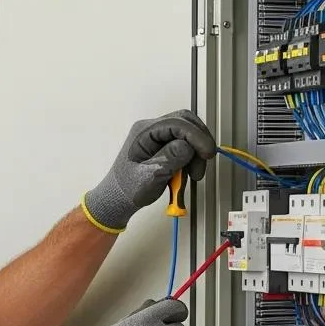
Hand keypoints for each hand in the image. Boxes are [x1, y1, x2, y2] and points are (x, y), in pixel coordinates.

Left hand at [82, 111, 215, 232]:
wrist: (116, 202)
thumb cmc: (126, 191)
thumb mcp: (150, 176)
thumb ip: (169, 158)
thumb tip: (188, 146)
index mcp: (143, 132)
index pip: (177, 123)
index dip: (196, 136)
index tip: (207, 153)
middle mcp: (150, 130)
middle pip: (185, 124)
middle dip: (198, 142)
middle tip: (204, 161)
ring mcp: (155, 138)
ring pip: (186, 136)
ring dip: (194, 154)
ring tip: (192, 175)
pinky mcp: (161, 148)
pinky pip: (182, 147)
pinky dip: (188, 160)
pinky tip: (185, 174)